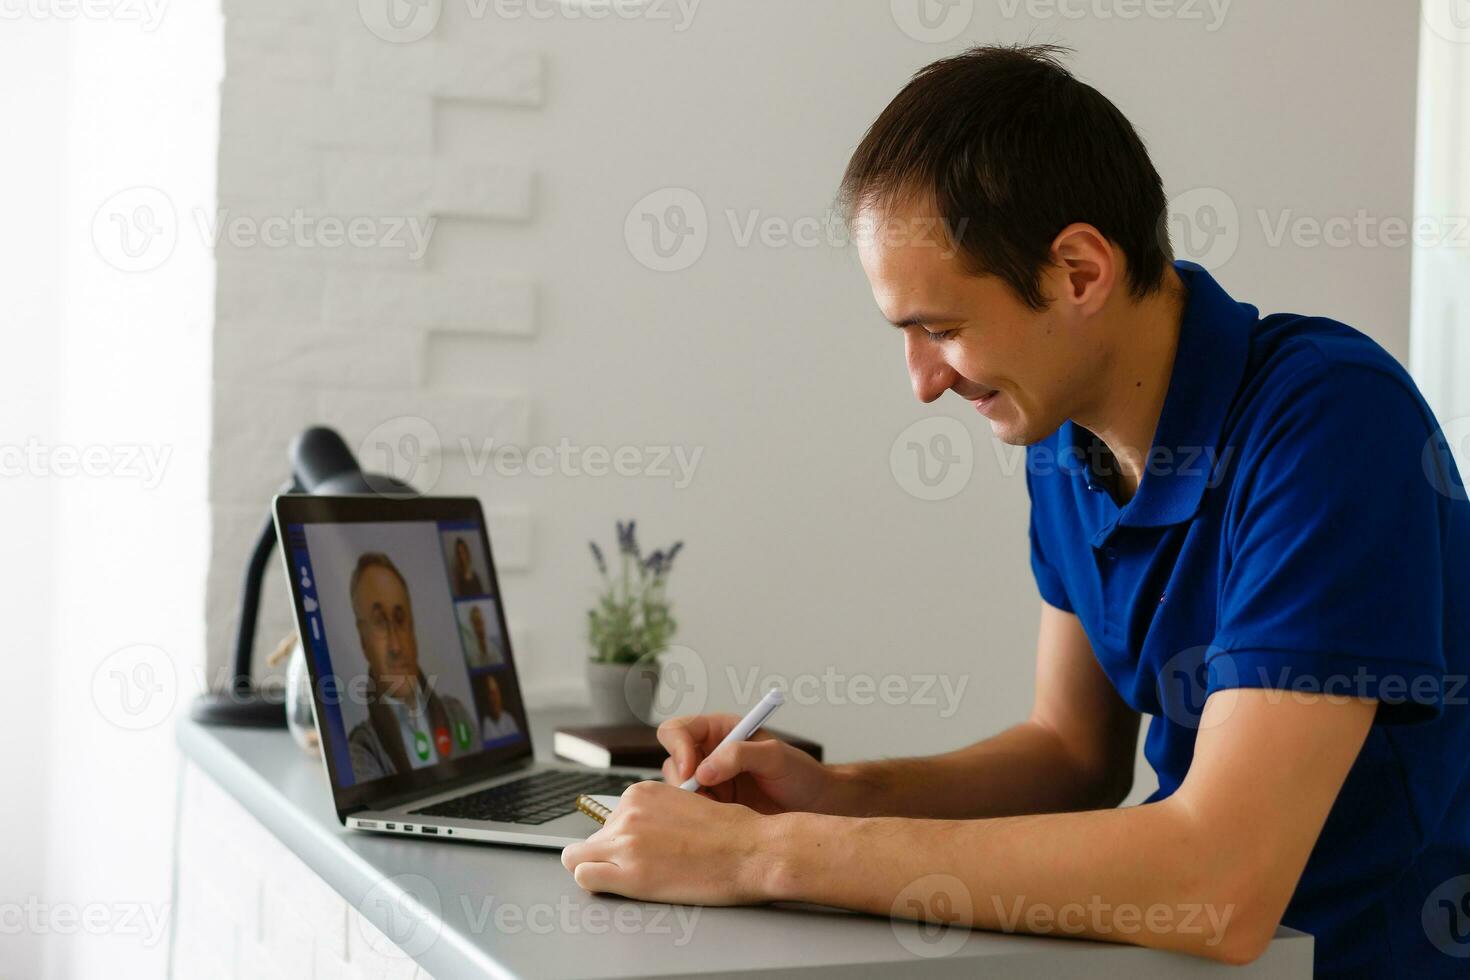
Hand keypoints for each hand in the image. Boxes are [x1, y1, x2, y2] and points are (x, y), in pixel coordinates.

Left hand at [561, 781, 777, 903]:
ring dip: (602, 869)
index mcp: (641, 793)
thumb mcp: (684, 804)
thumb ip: (655, 814)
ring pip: (578, 858)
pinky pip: (584, 878)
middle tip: (644, 865)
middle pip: (594, 839)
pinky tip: (618, 886)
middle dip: (611, 854)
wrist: (752, 851)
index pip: (608, 819)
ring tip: (635, 877)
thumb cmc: (731, 833)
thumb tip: (639, 831)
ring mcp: (626, 843)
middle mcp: (628, 813)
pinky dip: (596, 884)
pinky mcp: (630, 875)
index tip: (639, 848)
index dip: (623, 838)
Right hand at [657, 713, 838, 813]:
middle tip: (705, 800)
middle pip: (671, 762)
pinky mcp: (713, 809)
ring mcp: (710, 784)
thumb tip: (703, 770)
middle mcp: (709, 754)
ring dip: (692, 803)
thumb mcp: (776, 757)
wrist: (817, 809)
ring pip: (678, 791)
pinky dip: (699, 820)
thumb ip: (740, 755)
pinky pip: (691, 814)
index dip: (678, 748)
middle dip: (681, 782)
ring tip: (722, 813)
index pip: (678, 730)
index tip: (691, 772)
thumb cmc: (802, 775)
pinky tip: (722, 826)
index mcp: (720, 731)